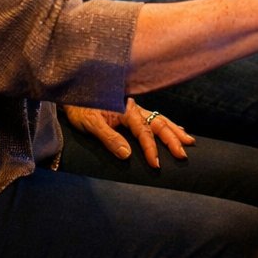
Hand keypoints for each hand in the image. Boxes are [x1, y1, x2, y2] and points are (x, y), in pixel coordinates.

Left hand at [63, 99, 193, 168]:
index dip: (151, 149)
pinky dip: (165, 124)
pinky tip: (174, 128)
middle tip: (184, 153)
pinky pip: (151, 118)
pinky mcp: (128, 111)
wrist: (69, 93)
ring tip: (188, 140)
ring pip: (158, 119)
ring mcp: (132, 108)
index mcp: (125, 109)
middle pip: (157, 123)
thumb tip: (127, 155)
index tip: (156, 164)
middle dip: (172, 138)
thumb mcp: (89, 123)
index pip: (143, 132)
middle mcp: (132, 107)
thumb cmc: (77, 107)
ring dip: (173, 130)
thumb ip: (109, 138)